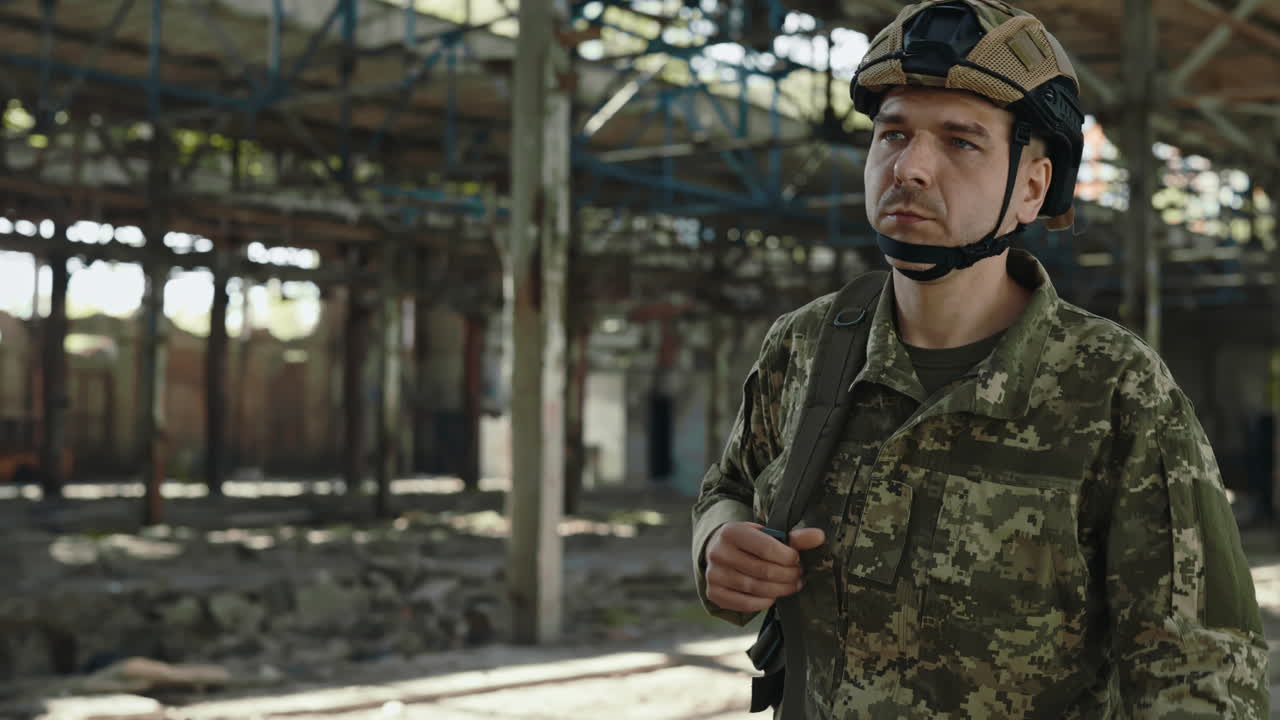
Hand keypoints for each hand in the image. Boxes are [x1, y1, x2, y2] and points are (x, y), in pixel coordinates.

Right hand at [703, 522, 825, 612]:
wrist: (720, 552)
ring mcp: (714, 574)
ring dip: (780, 590)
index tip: (797, 560)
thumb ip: (794, 538)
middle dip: (788, 575)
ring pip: (755, 588)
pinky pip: (744, 603)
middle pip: (763, 570)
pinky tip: (773, 597)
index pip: (765, 547)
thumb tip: (819, 536)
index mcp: (731, 531)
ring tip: (792, 586)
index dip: (787, 557)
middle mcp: (718, 552)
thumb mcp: (767, 535)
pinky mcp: (714, 593)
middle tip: (799, 576)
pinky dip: (764, 602)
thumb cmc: (750, 543)